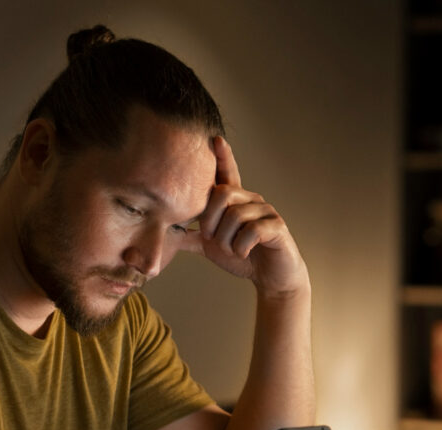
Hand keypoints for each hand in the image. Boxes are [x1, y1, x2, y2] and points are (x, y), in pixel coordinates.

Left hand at [185, 137, 308, 298]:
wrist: (270, 277)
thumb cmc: (243, 256)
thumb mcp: (211, 246)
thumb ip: (191, 237)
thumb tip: (165, 232)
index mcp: (235, 201)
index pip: (227, 174)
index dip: (222, 157)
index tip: (215, 139)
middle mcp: (251, 200)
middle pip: (223, 193)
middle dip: (209, 219)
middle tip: (209, 237)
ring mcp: (265, 212)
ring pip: (235, 215)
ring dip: (226, 239)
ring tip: (230, 250)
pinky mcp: (277, 227)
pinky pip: (252, 230)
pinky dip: (241, 247)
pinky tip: (243, 253)